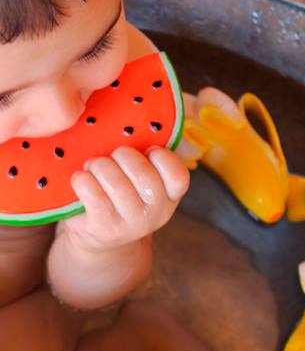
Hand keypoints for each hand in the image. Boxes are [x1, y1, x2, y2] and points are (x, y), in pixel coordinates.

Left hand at [59, 146, 189, 251]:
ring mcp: (133, 224)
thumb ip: (145, 156)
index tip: (147, 150)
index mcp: (171, 196)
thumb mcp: (141, 178)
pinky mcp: (106, 230)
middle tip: (111, 155)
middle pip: (145, 176)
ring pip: (117, 185)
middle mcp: (157, 213)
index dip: (162, 157)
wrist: (101, 235)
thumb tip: (132, 115)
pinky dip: (83, 181)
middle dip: (123, 156)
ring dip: (99, 167)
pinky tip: (80, 178)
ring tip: (93, 166)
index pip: (178, 175)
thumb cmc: (122, 193)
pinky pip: (94, 197)